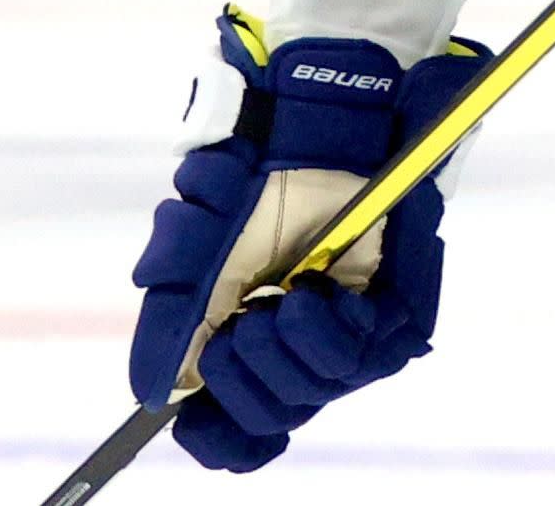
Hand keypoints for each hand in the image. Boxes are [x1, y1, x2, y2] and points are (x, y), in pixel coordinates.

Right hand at [129, 12, 490, 470]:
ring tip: (285, 295)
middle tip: (243, 320)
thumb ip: (174, 320)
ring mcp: (352, 332)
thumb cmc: (252, 173)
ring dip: (285, 345)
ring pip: (314, 393)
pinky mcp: (400, 314)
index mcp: (249, 338)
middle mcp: (302, 345)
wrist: (311, 115)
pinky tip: (316, 289)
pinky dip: (329, 327)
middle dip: (243, 376)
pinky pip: (364, 358)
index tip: (198, 424)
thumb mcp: (193, 245)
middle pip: (270, 417)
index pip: (236, 430)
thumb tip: (153, 391)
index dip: (219, 440)